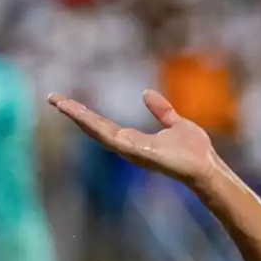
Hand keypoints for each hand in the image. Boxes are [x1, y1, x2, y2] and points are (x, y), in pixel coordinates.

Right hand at [47, 90, 217, 187]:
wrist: (206, 167)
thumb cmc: (194, 150)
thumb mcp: (175, 122)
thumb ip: (160, 110)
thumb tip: (145, 93)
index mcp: (134, 140)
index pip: (103, 125)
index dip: (85, 113)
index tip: (67, 101)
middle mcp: (127, 147)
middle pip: (94, 128)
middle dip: (74, 113)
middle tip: (53, 98)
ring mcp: (130, 151)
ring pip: (98, 132)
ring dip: (79, 117)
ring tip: (60, 103)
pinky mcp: (137, 153)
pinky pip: (112, 139)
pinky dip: (95, 128)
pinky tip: (82, 117)